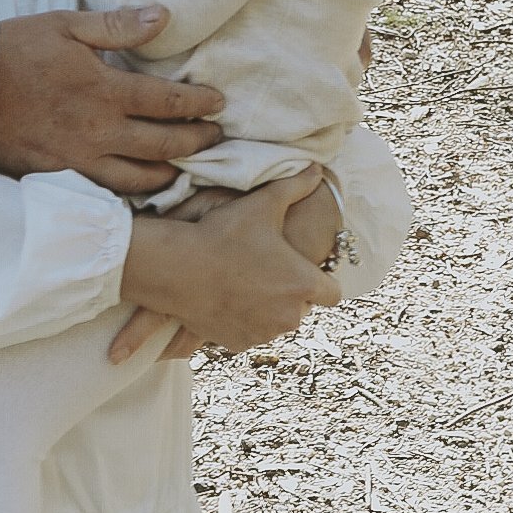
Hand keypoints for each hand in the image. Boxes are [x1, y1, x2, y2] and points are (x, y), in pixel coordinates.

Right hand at [0, 8, 224, 196]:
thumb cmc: (15, 49)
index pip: (168, 102)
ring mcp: (79, 160)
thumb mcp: (66, 26)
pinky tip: (138, 187)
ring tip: (184, 168)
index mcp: (105, 91)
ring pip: (139, 179)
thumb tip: (163, 15)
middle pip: (163, 145)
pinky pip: (105, 192)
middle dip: (196, 142)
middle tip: (216, 138)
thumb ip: (117, 25)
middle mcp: (99, 132)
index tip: (219, 103)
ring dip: (169, 174)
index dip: (199, 104)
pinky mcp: (59, 177)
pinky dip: (130, 192)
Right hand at [113, 169, 341, 358]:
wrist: (179, 267)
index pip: (333, 293)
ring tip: (244, 281)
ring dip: (268, 307)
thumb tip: (317, 170)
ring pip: (276, 321)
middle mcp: (290, 315)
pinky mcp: (239, 343)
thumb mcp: (263, 203)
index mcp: (304, 284)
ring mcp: (264, 333)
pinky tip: (227, 297)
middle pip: (302, 306)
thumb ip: (296, 186)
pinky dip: (244, 320)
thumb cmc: (224, 234)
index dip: (321, 280)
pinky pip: (250, 332)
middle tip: (266, 269)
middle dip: (290, 292)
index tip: (304, 269)